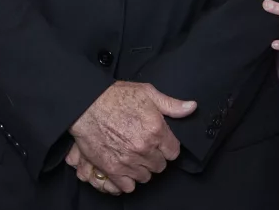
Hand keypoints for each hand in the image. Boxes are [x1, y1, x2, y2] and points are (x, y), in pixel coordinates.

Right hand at [69, 82, 195, 193]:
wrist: (87, 105)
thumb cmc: (117, 96)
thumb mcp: (148, 92)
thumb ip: (171, 104)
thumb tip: (191, 107)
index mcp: (156, 129)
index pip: (174, 152)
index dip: (168, 146)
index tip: (162, 142)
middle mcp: (144, 148)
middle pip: (160, 166)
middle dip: (156, 157)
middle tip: (147, 147)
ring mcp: (128, 160)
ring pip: (145, 177)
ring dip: (142, 168)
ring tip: (135, 156)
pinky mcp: (112, 169)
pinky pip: (128, 186)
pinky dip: (128, 180)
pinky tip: (126, 168)